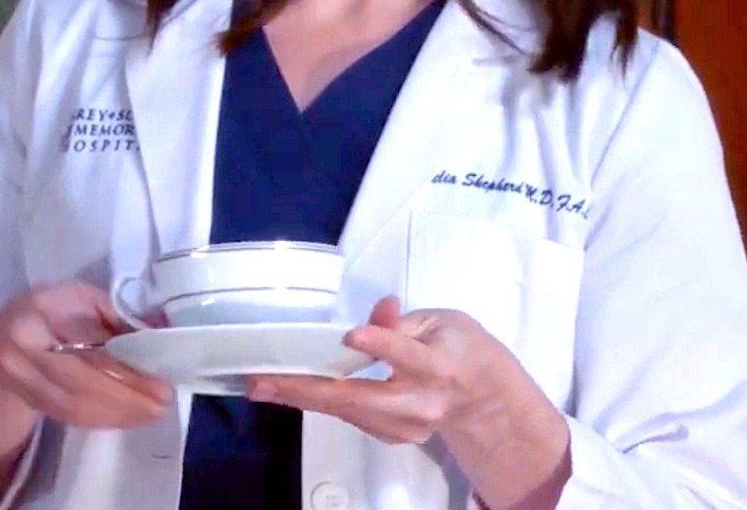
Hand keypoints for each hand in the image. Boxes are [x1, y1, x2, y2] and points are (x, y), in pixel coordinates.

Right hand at [0, 281, 170, 506]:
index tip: (158, 379)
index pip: (83, 345)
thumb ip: (112, 314)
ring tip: (152, 413)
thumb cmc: (45, 315)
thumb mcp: (76, 300)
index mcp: (35, 311)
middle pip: (77, 382)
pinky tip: (128, 416)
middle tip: (162, 404)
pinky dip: (102, 418)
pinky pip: (68, 415)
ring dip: (118, 413)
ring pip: (72, 405)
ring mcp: (15, 379)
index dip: (122, 368)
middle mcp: (19, 347)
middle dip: (125, 397)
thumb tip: (160, 330)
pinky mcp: (24, 401)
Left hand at [246, 298, 570, 509]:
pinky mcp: (392, 437)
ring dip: (302, 397)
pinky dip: (319, 403)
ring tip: (263, 384)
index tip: (353, 336)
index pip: (408, 356)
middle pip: (361, 399)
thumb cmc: (462, 351)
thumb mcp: (442, 322)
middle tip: (265, 381)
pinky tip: (289, 390)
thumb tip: (378, 310)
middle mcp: (421, 404)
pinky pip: (350, 417)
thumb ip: (404, 322)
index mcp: (439, 367)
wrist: (483, 401)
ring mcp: (405, 427)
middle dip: (309, 390)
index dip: (382, 346)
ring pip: (348, 412)